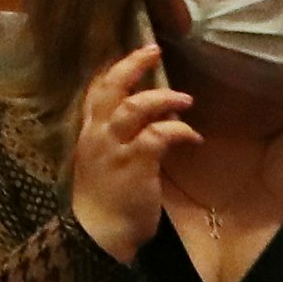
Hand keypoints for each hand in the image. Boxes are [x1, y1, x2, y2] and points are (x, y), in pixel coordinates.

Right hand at [67, 45, 195, 262]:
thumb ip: (119, 140)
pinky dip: (179, 130)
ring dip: (162, 98)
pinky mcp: (135, 162)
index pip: (95, 90)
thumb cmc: (104, 200)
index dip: (111, 69)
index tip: (129, 54)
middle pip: (110, 88)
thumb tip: (152, 122)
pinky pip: (159, 135)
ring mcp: (114, 147)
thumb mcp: (104, 162)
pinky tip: (192, 136)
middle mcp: (98, 134)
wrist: (99, 232)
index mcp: (89, 132)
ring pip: (134, 106)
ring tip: (185, 99)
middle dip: (132, 65)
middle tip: (152, 50)